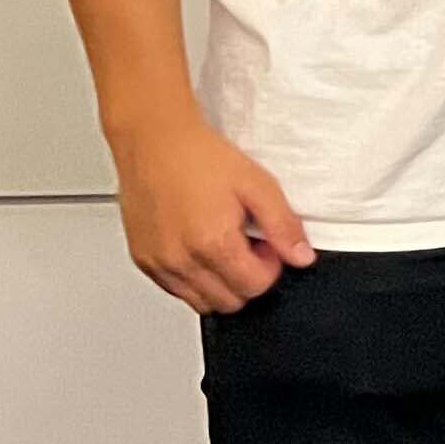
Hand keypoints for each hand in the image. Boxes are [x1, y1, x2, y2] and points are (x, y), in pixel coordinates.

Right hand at [111, 118, 315, 312]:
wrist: (154, 140)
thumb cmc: (200, 157)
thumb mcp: (258, 185)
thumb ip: (284, 225)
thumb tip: (301, 257)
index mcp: (212, 243)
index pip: (255, 287)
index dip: (270, 267)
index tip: (266, 244)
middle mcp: (180, 260)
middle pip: (229, 301)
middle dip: (247, 278)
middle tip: (247, 244)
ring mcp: (158, 263)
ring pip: (201, 303)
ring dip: (220, 283)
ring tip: (222, 244)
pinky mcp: (142, 259)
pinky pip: (175, 290)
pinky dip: (193, 280)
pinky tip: (199, 247)